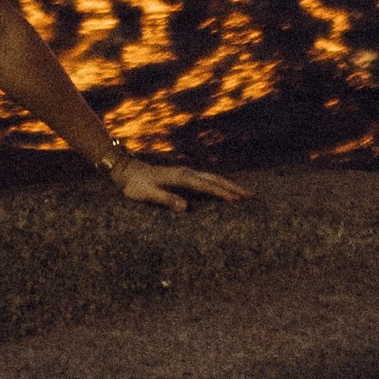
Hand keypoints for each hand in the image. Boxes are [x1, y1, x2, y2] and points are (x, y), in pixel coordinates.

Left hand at [107, 158, 243, 206]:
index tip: (237, 201)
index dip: (222, 193)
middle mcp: (186, 173)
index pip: (206, 186)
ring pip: (212, 178)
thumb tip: (185, 207)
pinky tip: (224, 190)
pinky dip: (219, 184)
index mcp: (181, 177)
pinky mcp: (184, 177)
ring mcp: (186, 173)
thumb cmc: (136, 185)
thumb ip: (166, 200)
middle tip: (251, 196)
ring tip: (244, 193)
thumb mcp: (147, 194)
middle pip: (215, 179)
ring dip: (229, 185)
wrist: (127, 170)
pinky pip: (206, 180)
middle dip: (233, 187)